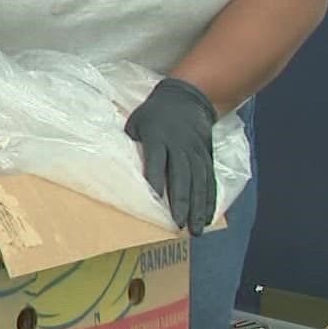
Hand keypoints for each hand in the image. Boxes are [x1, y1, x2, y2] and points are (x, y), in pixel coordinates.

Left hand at [125, 78, 218, 235]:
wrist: (188, 98)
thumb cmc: (154, 113)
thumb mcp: (136, 121)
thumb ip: (130, 142)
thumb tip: (118, 166)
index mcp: (158, 138)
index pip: (156, 161)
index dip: (156, 180)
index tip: (155, 200)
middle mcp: (180, 147)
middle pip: (182, 177)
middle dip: (180, 203)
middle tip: (178, 225)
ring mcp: (196, 153)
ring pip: (199, 183)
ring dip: (198, 208)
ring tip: (196, 230)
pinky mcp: (207, 157)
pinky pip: (210, 181)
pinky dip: (210, 200)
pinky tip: (207, 217)